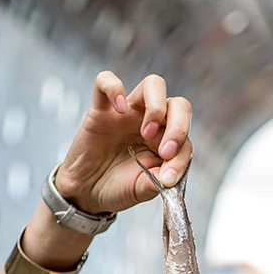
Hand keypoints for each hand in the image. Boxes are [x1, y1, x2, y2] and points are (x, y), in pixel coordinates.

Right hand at [54, 72, 192, 215]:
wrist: (87, 192)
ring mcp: (128, 112)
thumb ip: (156, 183)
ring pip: (153, 85)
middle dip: (179, 126)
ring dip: (156, 106)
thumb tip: (169, 178)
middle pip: (178, 105)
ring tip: (146, 132)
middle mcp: (151, 122)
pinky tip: (119, 107)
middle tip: (165, 151)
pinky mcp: (101, 109)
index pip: (185, 139)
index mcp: (165, 142)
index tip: (168, 178)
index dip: (181, 157)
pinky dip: (114, 88)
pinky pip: (106, 81)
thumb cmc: (117, 188)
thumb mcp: (140, 191)